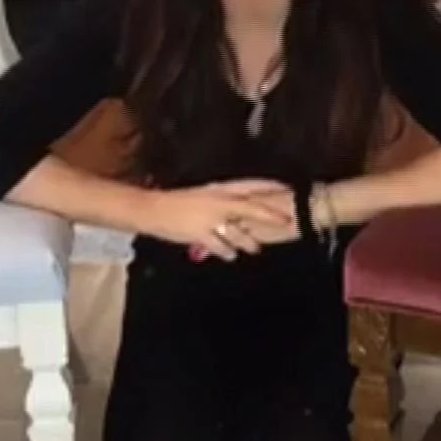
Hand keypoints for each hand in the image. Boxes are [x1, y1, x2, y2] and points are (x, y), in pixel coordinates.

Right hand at [140, 180, 295, 260]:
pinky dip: (227, 252)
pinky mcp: (202, 234)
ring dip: (249, 242)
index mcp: (219, 188)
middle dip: (271, 216)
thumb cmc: (179, 202)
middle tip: (286, 222)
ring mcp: (212, 218)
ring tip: (255, 248)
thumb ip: (223, 200)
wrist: (154, 209)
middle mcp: (219, 201)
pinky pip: (222, 246)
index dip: (270, 186)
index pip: (251, 185)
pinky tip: (231, 255)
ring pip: (239, 233)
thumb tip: (240, 207)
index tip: (286, 188)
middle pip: (252, 208)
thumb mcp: (203, 195)